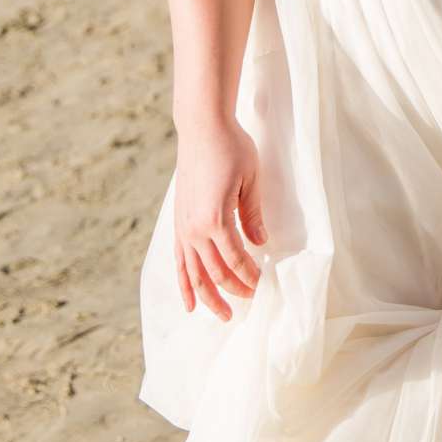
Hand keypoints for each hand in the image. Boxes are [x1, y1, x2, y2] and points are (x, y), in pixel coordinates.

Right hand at [173, 118, 266, 320]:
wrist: (201, 127)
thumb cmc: (230, 148)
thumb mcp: (251, 180)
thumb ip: (253, 215)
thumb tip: (260, 245)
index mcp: (215, 219)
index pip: (235, 260)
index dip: (249, 276)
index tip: (263, 285)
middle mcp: (194, 228)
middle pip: (214, 272)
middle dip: (234, 290)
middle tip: (251, 302)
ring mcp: (183, 226)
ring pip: (194, 272)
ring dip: (208, 296)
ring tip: (223, 314)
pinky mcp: (178, 222)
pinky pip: (179, 260)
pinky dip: (184, 282)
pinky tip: (190, 302)